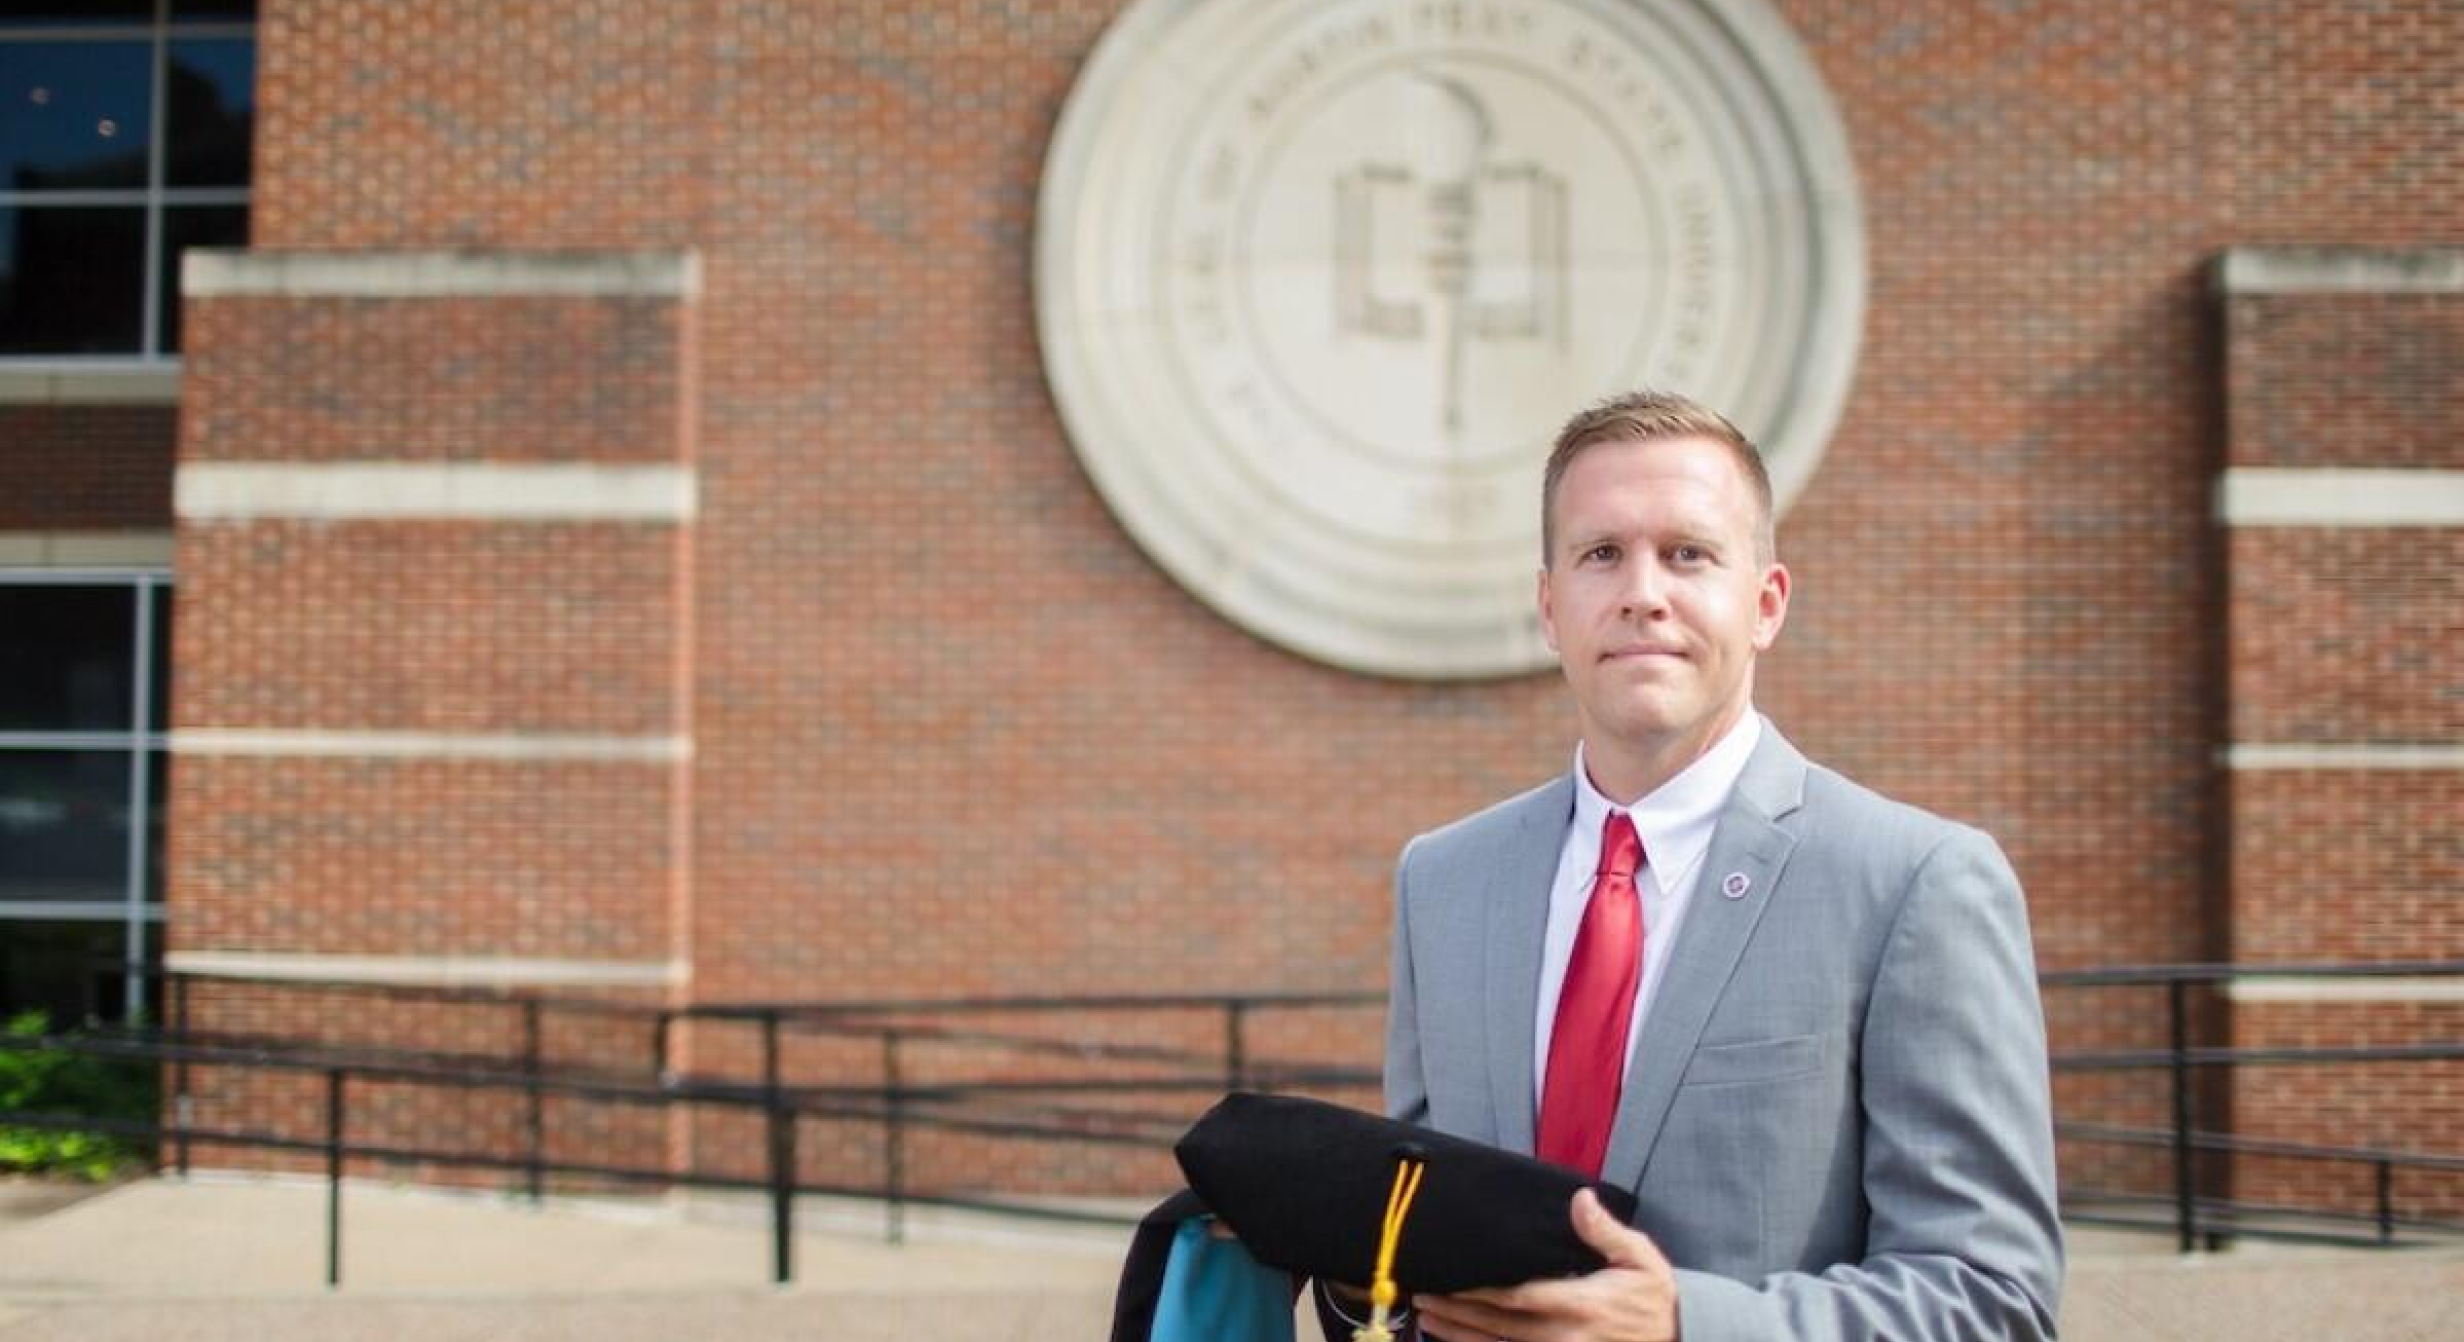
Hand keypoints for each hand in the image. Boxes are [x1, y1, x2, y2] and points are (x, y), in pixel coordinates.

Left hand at [1413, 1189, 1678, 1341]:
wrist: (1681, 1339)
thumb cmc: (1655, 1299)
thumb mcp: (1641, 1259)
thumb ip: (1606, 1232)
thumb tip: (1580, 1199)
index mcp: (1581, 1304)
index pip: (1518, 1298)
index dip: (1479, 1293)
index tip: (1449, 1281)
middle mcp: (1565, 1336)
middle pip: (1499, 1327)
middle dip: (1457, 1313)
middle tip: (1421, 1298)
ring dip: (1461, 1336)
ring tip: (1427, 1320)